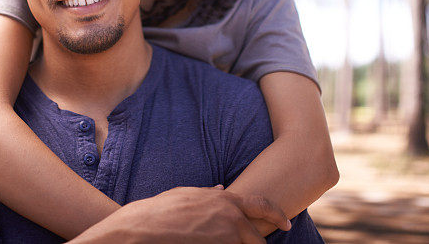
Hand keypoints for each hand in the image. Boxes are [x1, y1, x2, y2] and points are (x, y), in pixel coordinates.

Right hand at [70, 186, 290, 243]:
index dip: (277, 216)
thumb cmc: (160, 211)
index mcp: (225, 201)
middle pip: (257, 238)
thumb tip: (221, 189)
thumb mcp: (186, 195)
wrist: (142, 230)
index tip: (286, 224)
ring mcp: (226, 239)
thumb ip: (208, 194)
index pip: (262, 206)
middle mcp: (231, 219)